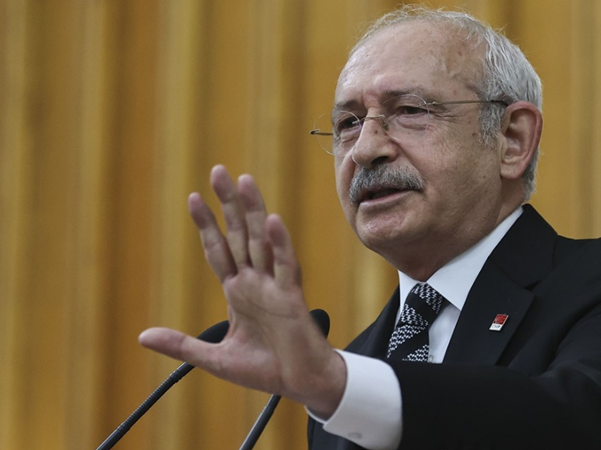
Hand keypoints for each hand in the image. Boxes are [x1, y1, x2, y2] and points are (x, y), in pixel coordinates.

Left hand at [139, 165, 345, 416]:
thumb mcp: (214, 359)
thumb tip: (142, 336)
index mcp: (238, 291)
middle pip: (240, 234)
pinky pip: (285, 265)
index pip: (218, 250)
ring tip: (244, 180)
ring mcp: (274, 285)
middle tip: (218, 170)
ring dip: (253, 210)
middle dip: (229, 204)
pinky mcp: (291, 297)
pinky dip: (279, 243)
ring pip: (262, 240)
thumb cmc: (265, 369)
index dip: (207, 225)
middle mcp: (255, 281)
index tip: (193, 197)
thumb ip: (181, 344)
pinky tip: (271, 220)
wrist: (300, 384)